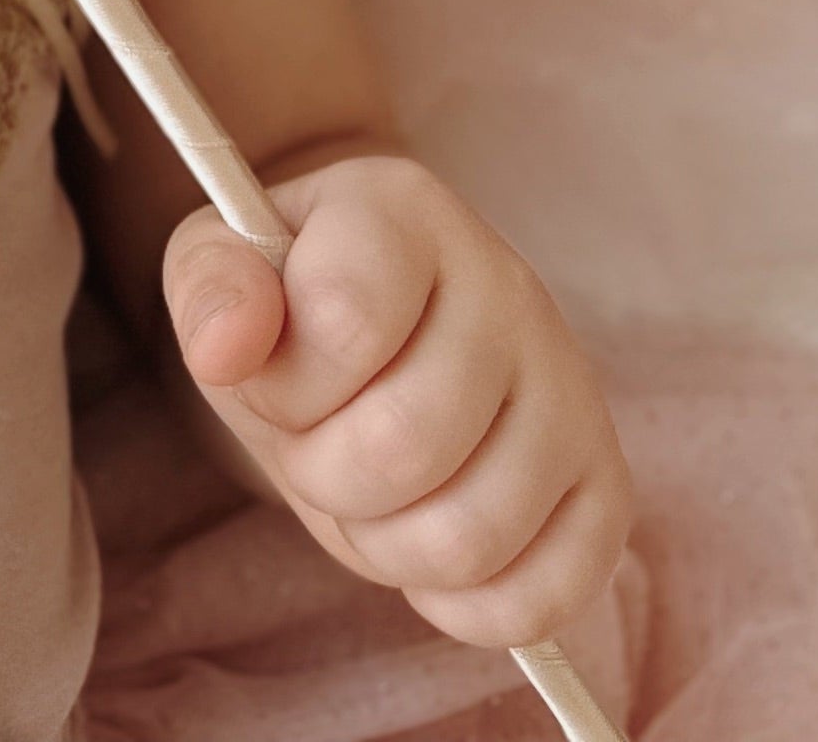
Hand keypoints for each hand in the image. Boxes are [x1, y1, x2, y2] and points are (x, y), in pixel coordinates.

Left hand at [163, 153, 632, 654]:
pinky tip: (426, 548)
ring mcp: (572, 386)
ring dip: (386, 544)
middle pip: (405, 444)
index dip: (284, 382)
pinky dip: (463, 606)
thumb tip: (225, 347)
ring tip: (369, 492)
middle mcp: (509, 286)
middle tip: (316, 445)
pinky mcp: (606, 483)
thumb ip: (212, 289)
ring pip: (472, 536)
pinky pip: (544, 596)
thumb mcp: (220, 270)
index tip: (272, 372)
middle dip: (326, 473)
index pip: (344, 319)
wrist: (371, 329)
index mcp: (406, 212)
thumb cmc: (289, 305)